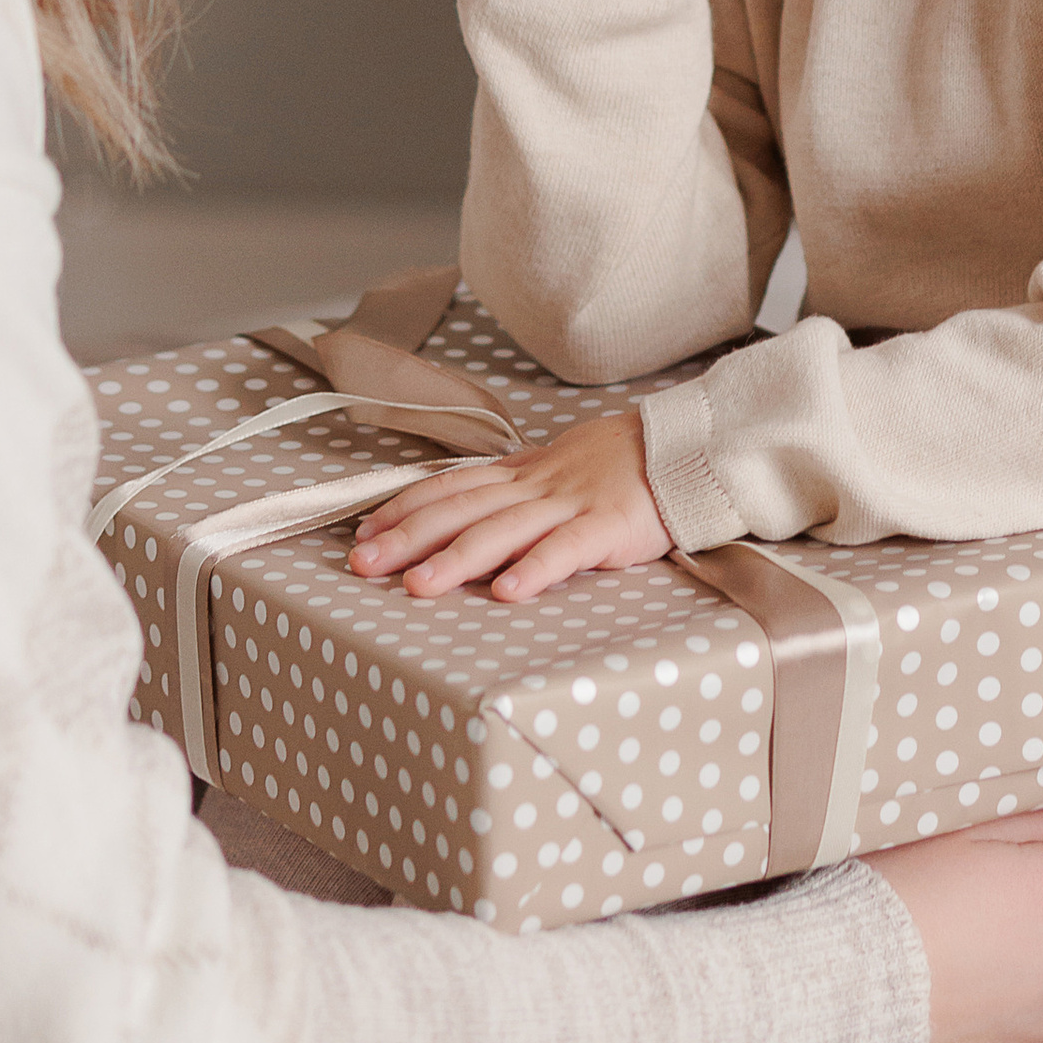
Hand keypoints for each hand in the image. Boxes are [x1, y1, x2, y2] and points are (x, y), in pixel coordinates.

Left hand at [349, 411, 671, 601]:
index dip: (403, 509)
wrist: (680, 449)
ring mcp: (570, 505)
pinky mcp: (608, 527)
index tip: (362, 534)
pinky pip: (566, 550)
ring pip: (503, 532)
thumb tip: (462, 505)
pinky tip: (507, 593)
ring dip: (455, 559)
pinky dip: (535, 570)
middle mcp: (535, 487)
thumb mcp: (555, 467)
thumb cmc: (617, 464)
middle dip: (407, 537)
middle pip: (461, 510)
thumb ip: (512, 488)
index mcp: (521, 474)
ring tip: (416, 586)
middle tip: (362, 565)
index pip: (449, 488)